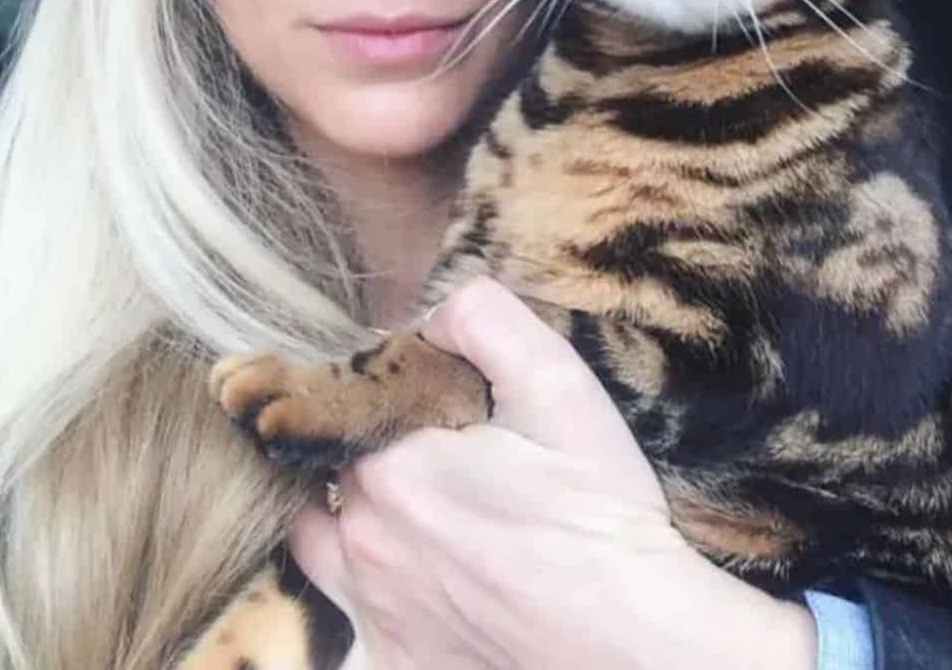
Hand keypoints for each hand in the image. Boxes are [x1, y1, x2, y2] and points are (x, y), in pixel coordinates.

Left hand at [289, 277, 816, 669]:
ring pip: (319, 539)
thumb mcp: (555, 384)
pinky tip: (418, 575)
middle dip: (370, 446)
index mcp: (388, 464)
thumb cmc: (597, 512)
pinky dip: (371, 586)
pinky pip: (350, 613)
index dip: (389, 391)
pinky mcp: (394, 663)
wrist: (632, 644)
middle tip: (435, 451)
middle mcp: (362, 539)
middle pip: (334, 467)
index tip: (435, 399)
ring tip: (407, 506)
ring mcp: (373, 609)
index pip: (352, 401)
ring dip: (347, 513)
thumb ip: (484, 320)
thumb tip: (431, 316)